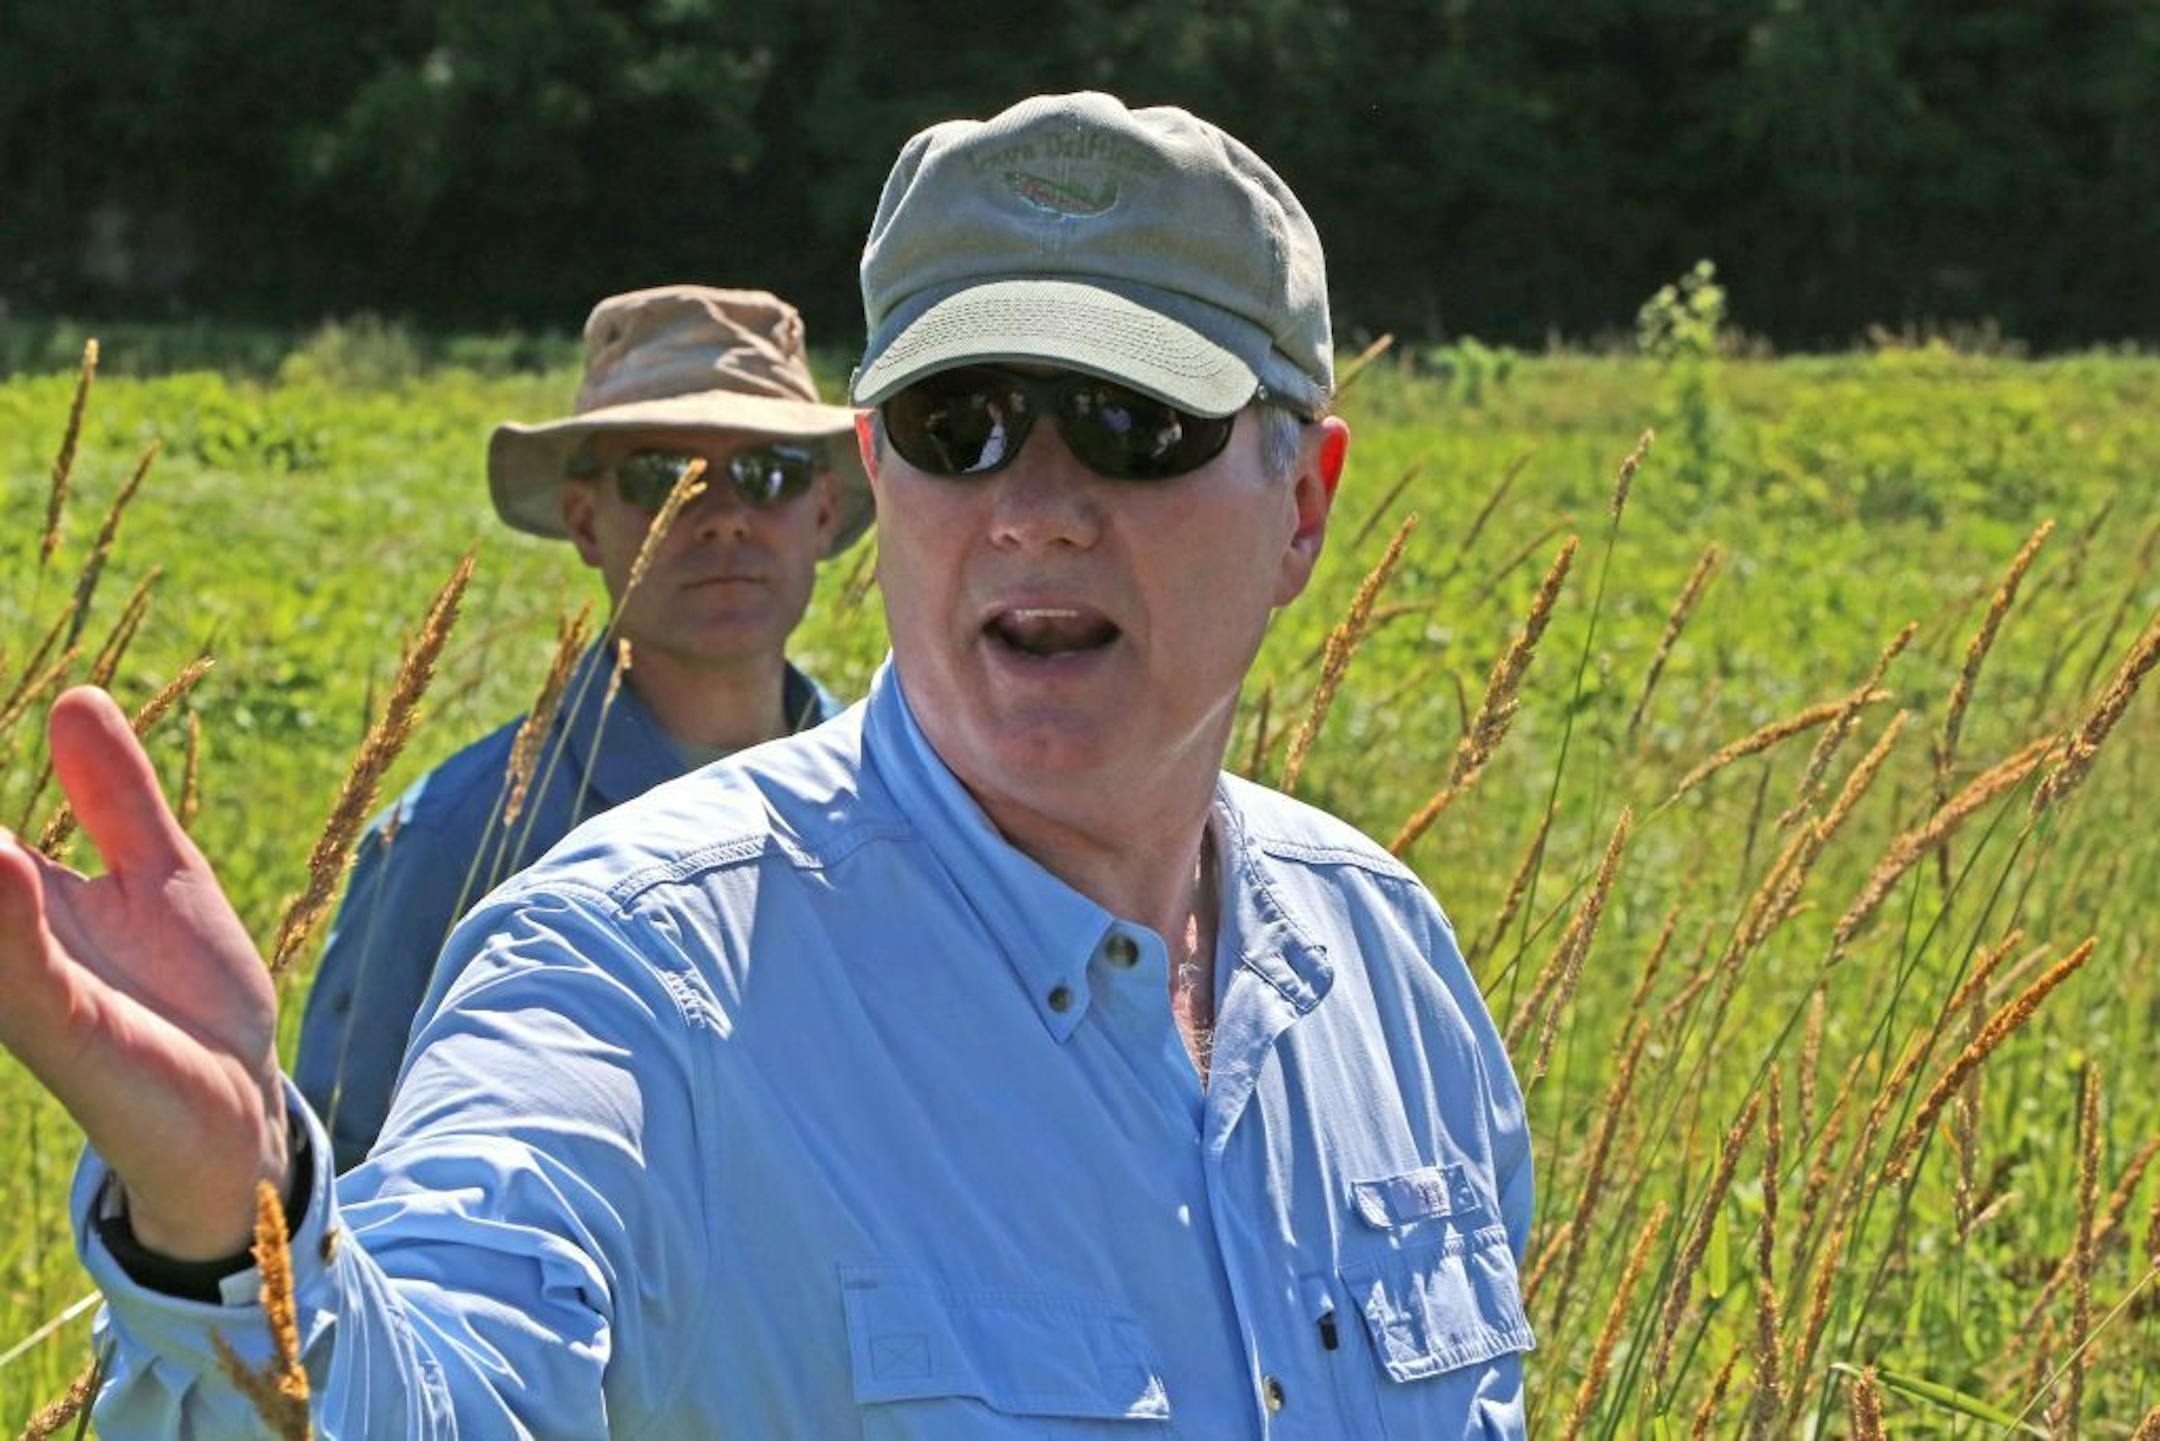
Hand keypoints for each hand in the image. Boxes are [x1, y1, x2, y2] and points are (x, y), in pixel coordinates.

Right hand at [0, 687, 286, 1259]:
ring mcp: (27, 987)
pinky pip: (22, 972)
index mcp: (20, 896)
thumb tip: (75, 699)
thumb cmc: (187, 995)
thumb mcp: (159, 872)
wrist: (238, 1104)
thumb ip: (114, 795)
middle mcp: (5, 940)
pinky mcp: (67, 1030)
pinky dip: (6, 917)